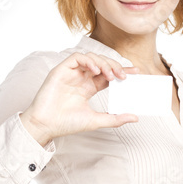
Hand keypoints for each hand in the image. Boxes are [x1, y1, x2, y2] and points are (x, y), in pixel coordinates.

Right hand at [19, 53, 140, 142]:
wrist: (46, 125)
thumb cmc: (67, 123)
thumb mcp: (96, 121)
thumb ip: (115, 118)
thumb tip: (135, 117)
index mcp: (88, 87)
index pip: (108, 74)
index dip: (122, 71)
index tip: (136, 72)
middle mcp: (81, 78)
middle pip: (102, 64)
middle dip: (115, 66)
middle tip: (124, 76)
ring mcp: (71, 73)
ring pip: (91, 58)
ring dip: (103, 63)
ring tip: (111, 76)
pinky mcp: (60, 70)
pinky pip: (76, 57)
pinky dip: (88, 61)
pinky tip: (95, 71)